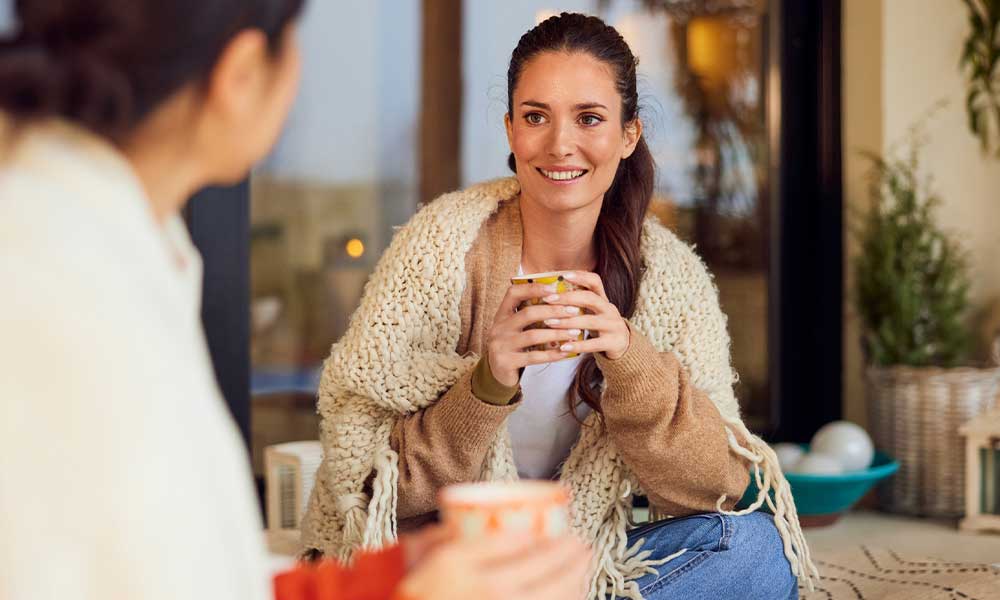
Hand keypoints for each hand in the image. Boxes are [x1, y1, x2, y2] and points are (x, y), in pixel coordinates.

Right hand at [396, 533, 592, 599]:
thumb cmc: (403, 588)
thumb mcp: (421, 553)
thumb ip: (451, 535)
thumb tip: (483, 524)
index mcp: (464, 568)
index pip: (521, 546)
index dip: (551, 537)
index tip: (564, 532)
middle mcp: (488, 595)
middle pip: (547, 573)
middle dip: (574, 558)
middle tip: (585, 547)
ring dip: (577, 585)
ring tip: (584, 572)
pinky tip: (572, 598)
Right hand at [486, 282, 585, 385]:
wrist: (497, 373)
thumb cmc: (514, 346)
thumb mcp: (515, 328)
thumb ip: (530, 316)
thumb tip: (562, 302)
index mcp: (502, 315)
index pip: (513, 293)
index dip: (533, 288)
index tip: (555, 288)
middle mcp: (499, 328)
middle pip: (528, 314)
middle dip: (554, 311)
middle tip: (574, 311)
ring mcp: (500, 345)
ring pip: (533, 336)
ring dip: (557, 333)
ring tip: (575, 332)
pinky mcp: (506, 362)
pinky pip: (534, 357)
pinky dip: (552, 354)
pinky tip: (565, 352)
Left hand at [539, 272, 629, 359]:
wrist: (622, 344)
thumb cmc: (599, 325)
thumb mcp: (593, 311)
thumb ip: (577, 302)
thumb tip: (549, 291)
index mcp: (603, 299)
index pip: (595, 281)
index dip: (580, 277)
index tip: (562, 275)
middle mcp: (609, 309)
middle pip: (590, 298)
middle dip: (567, 298)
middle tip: (548, 299)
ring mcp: (613, 326)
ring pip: (589, 321)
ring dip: (567, 321)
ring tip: (548, 322)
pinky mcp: (613, 343)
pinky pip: (593, 344)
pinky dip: (577, 345)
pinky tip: (562, 346)